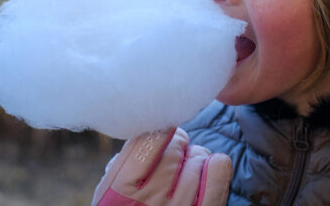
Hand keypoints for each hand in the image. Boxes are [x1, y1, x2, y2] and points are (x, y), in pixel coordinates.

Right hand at [91, 127, 231, 205]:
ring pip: (199, 156)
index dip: (159, 132)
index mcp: (121, 189)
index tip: (162, 135)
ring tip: (188, 168)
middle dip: (178, 143)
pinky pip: (218, 171)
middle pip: (176, 145)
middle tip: (176, 152)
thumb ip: (125, 162)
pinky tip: (208, 170)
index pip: (148, 140)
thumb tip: (151, 130)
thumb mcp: (110, 192)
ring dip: (196, 156)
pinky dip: (216, 164)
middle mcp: (151, 199)